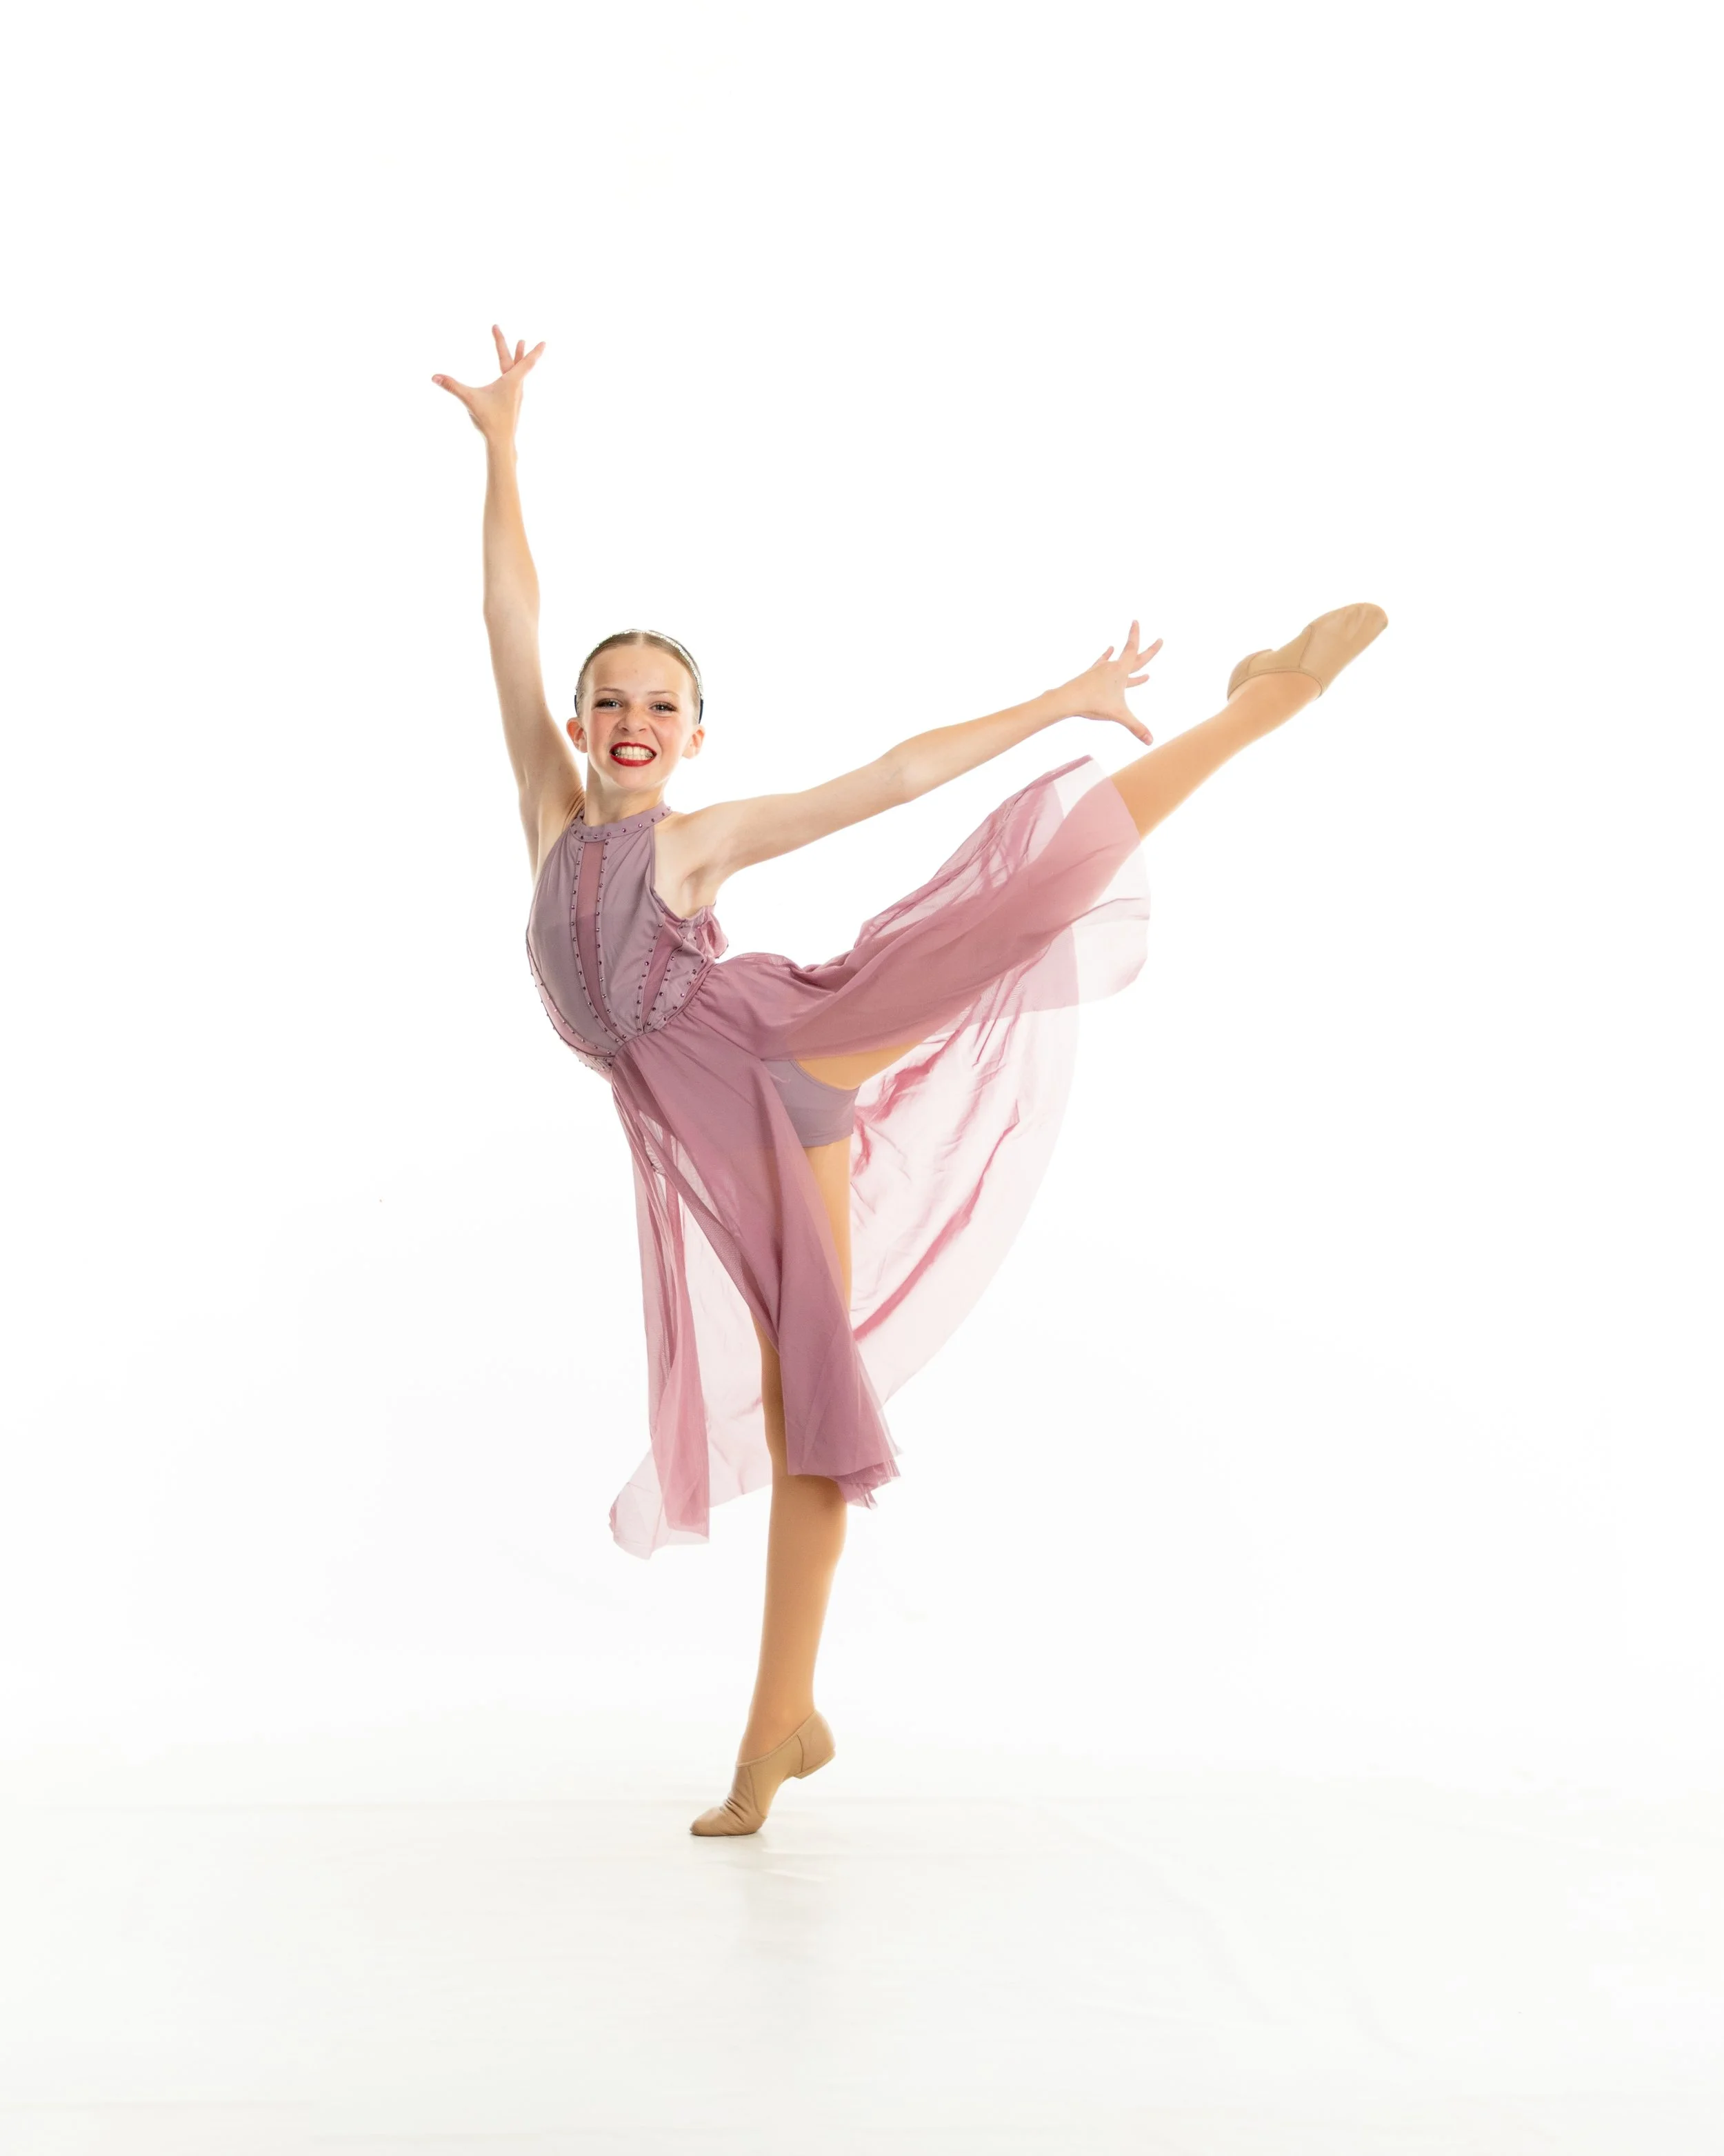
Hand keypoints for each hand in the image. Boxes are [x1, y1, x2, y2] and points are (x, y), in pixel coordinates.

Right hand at [432, 324, 545, 442]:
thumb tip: (434, 376)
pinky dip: (514, 371)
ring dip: (518, 358)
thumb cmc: (488, 421)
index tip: (544, 342)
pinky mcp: (512, 403)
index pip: (525, 362)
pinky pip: (515, 382)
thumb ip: (452, 386)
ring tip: (520, 345)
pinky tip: (510, 376)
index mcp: (511, 382)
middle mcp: (517, 387)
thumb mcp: (469, 400)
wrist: (501, 442)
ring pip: (518, 372)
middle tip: (522, 338)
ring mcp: (516, 396)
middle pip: (518, 362)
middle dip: (517, 348)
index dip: (534, 351)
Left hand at [1054, 620, 1161, 742]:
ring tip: (1134, 654)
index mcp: (1121, 671)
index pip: (1135, 651)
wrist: (1068, 698)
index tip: (1137, 621)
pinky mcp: (1091, 674)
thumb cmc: (1093, 703)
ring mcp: (1101, 670)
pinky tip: (1108, 650)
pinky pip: (1102, 663)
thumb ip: (1136, 728)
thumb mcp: (1118, 715)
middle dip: (1148, 650)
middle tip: (1158, 640)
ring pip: (1118, 662)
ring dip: (1128, 659)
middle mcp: (1112, 667)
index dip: (1140, 639)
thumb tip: (1151, 742)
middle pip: (1133, 656)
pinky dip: (1107, 657)